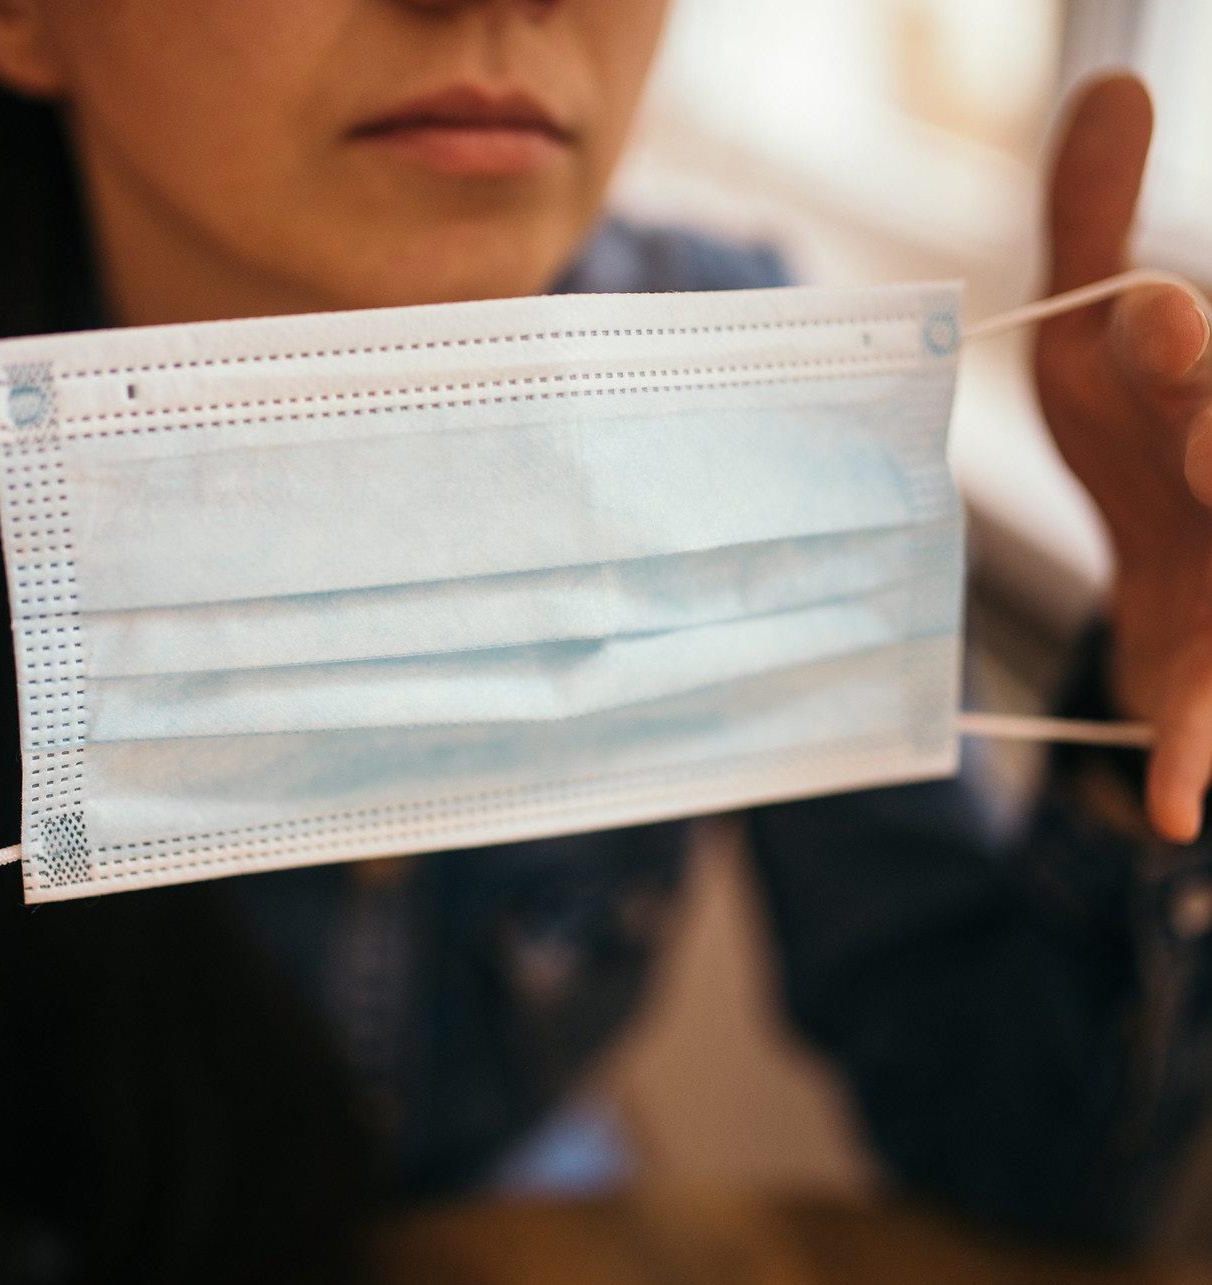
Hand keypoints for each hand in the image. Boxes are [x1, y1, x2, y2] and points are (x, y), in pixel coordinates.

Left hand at [1034, 73, 1211, 844]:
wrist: (1158, 581)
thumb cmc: (1138, 439)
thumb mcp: (1093, 341)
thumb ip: (1089, 223)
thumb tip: (1111, 81)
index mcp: (1208, 391)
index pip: (1195, 356)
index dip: (1177, 344)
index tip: (1143, 315)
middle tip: (1180, 408)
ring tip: (1205, 701)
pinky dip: (1206, 754)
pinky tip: (1190, 805)